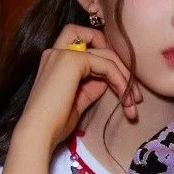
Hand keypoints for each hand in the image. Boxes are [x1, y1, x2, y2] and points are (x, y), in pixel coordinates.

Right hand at [17, 24, 139, 154]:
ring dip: (125, 76)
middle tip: (134, 94)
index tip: (122, 84)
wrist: (39, 133)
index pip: (88, 43)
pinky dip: (120, 80)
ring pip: (106, 52)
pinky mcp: (72, 60)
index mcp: (56, 59)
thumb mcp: (79, 99)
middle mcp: (57, 50)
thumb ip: (92, 84)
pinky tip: (125, 98)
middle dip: (121, 64)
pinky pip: (106, 64)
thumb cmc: (55, 123)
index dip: (107, 58)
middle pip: (99, 41)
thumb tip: (110, 78)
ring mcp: (63, 53)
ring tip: (133, 101)